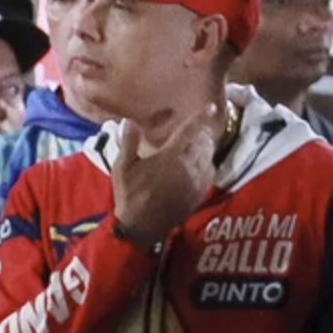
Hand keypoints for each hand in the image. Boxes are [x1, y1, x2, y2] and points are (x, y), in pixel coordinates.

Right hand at [111, 105, 218, 248]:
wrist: (142, 226)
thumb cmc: (129, 194)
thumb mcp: (122, 167)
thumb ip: (128, 142)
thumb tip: (130, 121)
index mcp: (170, 157)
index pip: (189, 132)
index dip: (201, 118)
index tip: (211, 107)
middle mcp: (188, 167)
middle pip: (204, 143)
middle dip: (203, 133)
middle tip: (198, 128)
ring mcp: (196, 182)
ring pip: (209, 157)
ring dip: (206, 147)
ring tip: (200, 143)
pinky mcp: (199, 193)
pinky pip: (210, 172)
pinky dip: (207, 163)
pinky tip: (200, 163)